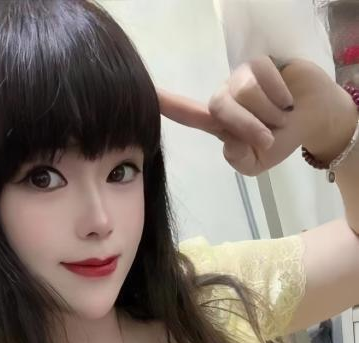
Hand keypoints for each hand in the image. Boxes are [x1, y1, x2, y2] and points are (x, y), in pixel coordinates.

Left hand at [157, 57, 352, 176]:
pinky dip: (279, 95)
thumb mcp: (256, 163)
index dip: (168, 106)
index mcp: (219, 123)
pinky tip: (287, 100)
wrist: (313, 121)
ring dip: (269, 112)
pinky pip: (264, 76)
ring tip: (281, 116)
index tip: (146, 97)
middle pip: (220, 106)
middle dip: (248, 125)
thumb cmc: (281, 142)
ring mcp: (240, 78)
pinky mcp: (260, 63)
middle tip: (270, 138)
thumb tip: (229, 139)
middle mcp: (225, 97)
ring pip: (245, 92)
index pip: (188, 113)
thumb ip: (238, 158)